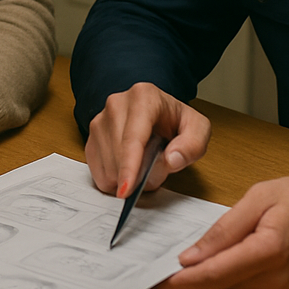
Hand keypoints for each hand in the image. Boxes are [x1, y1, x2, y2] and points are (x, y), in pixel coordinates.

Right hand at [85, 82, 210, 197]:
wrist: (157, 112)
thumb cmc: (175, 121)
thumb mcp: (197, 129)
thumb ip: (192, 145)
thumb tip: (171, 160)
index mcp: (144, 97)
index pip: (133, 138)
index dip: (129, 166)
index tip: (127, 190)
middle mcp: (117, 103)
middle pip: (119, 155)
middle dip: (138, 176)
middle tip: (156, 170)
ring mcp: (100, 119)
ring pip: (106, 166)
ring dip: (126, 178)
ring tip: (143, 165)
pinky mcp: (91, 135)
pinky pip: (97, 171)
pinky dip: (113, 179)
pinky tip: (127, 167)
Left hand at [157, 177, 288, 288]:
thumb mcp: (260, 196)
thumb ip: (225, 227)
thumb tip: (192, 254)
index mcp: (270, 250)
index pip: (215, 273)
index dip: (181, 280)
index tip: (153, 281)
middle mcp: (274, 280)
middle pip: (217, 286)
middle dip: (182, 281)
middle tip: (148, 271)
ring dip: (198, 279)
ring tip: (167, 266)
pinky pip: (239, 288)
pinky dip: (218, 277)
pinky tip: (202, 265)